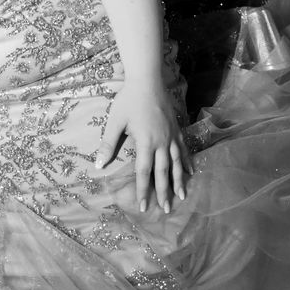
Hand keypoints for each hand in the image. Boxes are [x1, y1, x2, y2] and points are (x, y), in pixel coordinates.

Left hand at [94, 77, 188, 213]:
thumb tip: (99, 165)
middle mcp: (162, 142)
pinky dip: (187, 162)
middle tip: (165, 209)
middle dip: (164, 192)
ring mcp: (171, 136)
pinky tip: (190, 172)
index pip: (144, 172)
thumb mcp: (115, 121)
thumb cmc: (128, 100)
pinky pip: (183, 150)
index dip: (143, 190)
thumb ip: (108, 144)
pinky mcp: (176, 129)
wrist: (147, 80)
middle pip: (163, 172)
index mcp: (146, 142)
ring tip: (182, 196)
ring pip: (176, 163)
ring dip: (179, 181)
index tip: (144, 206)